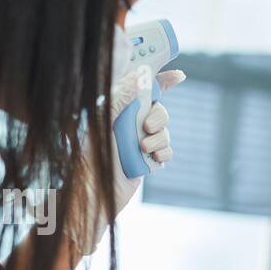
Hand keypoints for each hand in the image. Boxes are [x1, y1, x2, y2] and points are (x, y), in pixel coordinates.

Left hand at [108, 67, 185, 210]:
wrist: (96, 194)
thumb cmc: (92, 157)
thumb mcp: (105, 121)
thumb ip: (122, 97)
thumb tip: (140, 76)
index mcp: (115, 109)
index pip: (140, 87)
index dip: (160, 79)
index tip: (179, 75)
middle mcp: (128, 123)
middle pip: (158, 109)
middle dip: (159, 116)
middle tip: (147, 127)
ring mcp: (139, 141)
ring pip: (164, 131)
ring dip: (159, 138)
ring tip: (144, 148)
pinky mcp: (147, 160)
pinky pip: (167, 150)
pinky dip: (164, 153)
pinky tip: (154, 158)